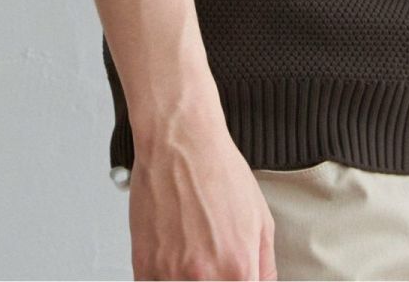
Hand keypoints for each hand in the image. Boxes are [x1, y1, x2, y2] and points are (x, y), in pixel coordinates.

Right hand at [127, 93, 277, 279]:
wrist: (181, 140)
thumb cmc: (218, 169)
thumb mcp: (261, 217)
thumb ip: (265, 265)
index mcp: (239, 269)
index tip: (235, 276)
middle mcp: (204, 277)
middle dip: (215, 279)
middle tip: (211, 259)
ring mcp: (170, 273)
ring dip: (187, 277)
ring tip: (193, 252)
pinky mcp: (143, 265)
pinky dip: (163, 277)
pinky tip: (172, 255)